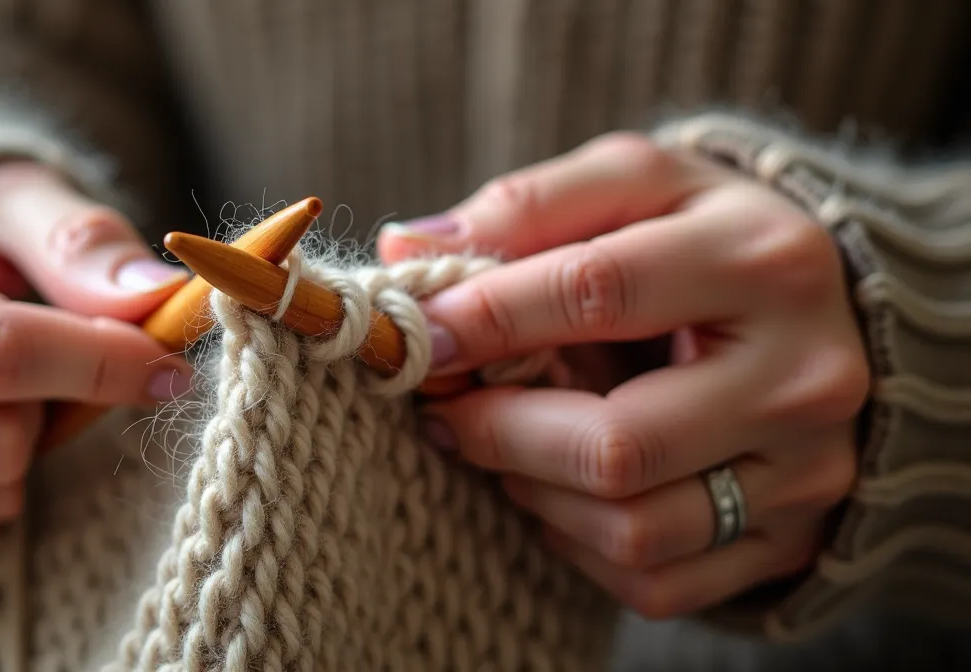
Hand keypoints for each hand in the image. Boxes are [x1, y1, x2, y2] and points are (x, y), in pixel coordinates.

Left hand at [377, 132, 869, 618]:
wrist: (833, 313)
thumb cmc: (704, 237)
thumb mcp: (635, 184)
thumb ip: (528, 207)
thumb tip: (405, 249)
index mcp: (765, 259)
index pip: (599, 292)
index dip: (489, 317)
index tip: (419, 333)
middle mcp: (804, 376)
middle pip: (616, 444)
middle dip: (499, 430)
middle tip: (443, 408)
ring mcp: (808, 473)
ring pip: (632, 529)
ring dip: (533, 491)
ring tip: (504, 442)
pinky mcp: (793, 542)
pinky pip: (655, 581)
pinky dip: (579, 542)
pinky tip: (562, 489)